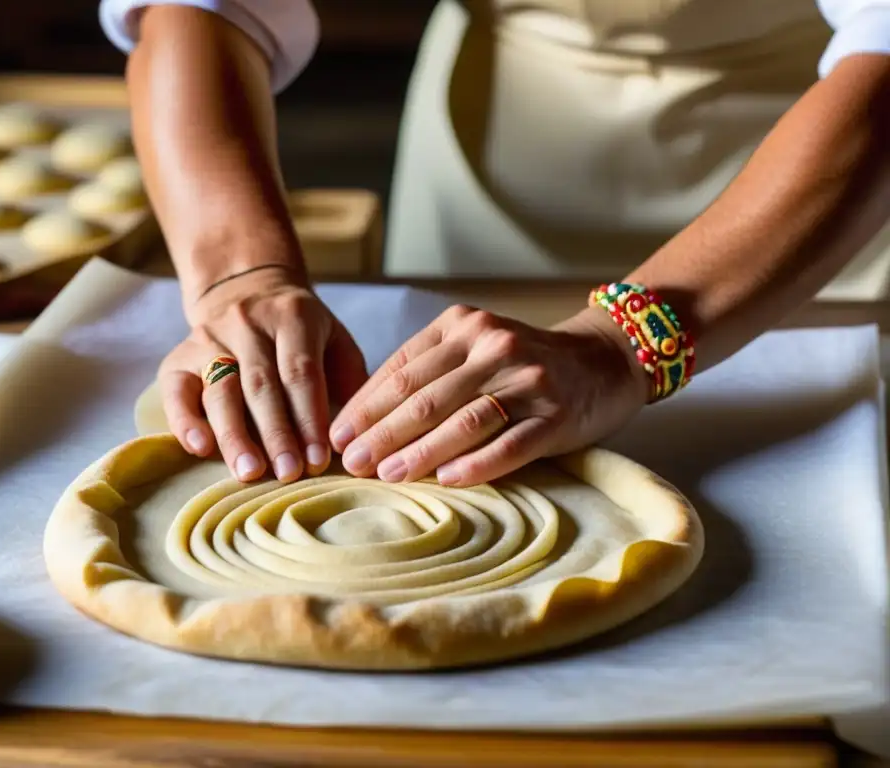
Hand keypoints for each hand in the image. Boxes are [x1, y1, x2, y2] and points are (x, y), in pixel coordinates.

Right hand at [158, 268, 367, 482]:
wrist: (244, 288)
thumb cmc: (298, 329)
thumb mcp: (333, 337)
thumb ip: (349, 377)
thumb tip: (354, 433)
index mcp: (292, 316)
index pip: (301, 371)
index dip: (310, 418)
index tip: (319, 460)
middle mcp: (247, 323)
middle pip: (261, 385)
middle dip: (276, 434)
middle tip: (289, 474)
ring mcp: (209, 339)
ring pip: (220, 390)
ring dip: (234, 435)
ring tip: (249, 472)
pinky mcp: (179, 357)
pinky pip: (176, 389)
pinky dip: (184, 420)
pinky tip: (199, 448)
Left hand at [329, 305, 650, 486]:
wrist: (603, 360)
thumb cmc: (522, 363)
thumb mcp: (473, 348)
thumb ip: (427, 371)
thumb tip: (362, 419)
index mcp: (462, 326)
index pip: (401, 369)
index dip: (364, 405)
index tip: (337, 436)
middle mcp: (493, 345)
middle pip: (425, 396)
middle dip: (381, 432)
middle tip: (351, 462)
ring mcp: (527, 378)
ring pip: (462, 419)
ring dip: (420, 450)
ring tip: (386, 474)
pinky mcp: (556, 414)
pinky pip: (510, 443)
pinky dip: (477, 463)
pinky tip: (448, 481)